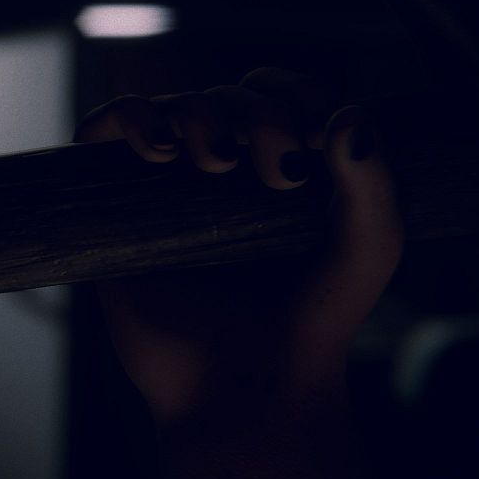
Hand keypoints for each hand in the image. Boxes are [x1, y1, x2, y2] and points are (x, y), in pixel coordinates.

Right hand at [76, 68, 402, 478]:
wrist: (248, 388)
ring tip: (211, 159)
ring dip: (193, 112)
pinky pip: (103, 133)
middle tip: (276, 171)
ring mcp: (166, 187)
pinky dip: (123, 118)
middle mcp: (222, 172)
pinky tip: (156, 149)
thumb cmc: (312, 324)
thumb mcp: (367, 249)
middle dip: (253, 113)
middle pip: (227, 94)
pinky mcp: (116, 209)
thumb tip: (346, 116)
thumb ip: (375, 182)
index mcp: (282, 167)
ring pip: (168, 105)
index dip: (294, 92)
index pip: (280, 91)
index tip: (313, 139)